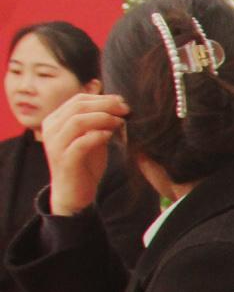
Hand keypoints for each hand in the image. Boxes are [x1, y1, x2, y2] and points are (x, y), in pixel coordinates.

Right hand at [38, 93, 126, 215]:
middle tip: (126, 110)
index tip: (122, 102)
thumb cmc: (84, 163)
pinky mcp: (64, 160)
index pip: (78, 100)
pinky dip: (97, 135)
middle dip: (105, 105)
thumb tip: (118, 106)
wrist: (73, 193)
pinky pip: (80, 142)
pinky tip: (110, 135)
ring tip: (120, 122)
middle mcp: (51, 129)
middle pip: (78, 107)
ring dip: (103, 118)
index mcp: (55, 120)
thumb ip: (99, 123)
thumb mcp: (92, 138)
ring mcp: (55, 144)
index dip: (102, 98)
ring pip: (77, 121)